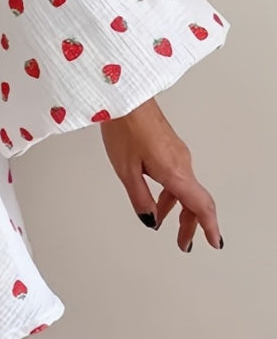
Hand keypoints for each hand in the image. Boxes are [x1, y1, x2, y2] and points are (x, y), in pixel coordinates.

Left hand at [99, 98, 224, 252]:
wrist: (125, 95)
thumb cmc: (124, 127)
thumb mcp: (126, 170)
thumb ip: (140, 198)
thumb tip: (150, 219)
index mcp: (175, 171)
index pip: (201, 205)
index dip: (209, 227)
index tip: (214, 243)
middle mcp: (182, 162)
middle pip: (195, 200)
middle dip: (190, 224)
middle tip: (182, 243)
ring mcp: (177, 152)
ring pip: (185, 187)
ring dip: (176, 208)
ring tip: (159, 220)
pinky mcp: (169, 145)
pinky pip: (177, 175)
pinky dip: (170, 192)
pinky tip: (154, 195)